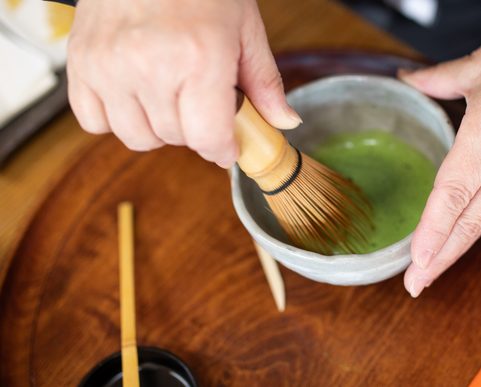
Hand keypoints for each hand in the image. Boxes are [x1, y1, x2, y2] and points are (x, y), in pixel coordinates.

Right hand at [67, 0, 300, 167]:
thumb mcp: (244, 28)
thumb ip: (265, 81)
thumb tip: (285, 123)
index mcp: (199, 58)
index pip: (207, 138)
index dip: (222, 150)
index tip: (226, 147)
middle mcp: (150, 65)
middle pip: (175, 139)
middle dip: (195, 130)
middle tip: (200, 99)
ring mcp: (110, 66)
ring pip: (136, 138)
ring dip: (157, 128)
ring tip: (168, 95)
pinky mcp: (80, 63)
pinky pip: (95, 122)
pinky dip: (115, 118)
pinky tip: (135, 94)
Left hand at [399, 40, 480, 297]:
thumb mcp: (480, 67)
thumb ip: (438, 79)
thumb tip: (406, 77)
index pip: (454, 192)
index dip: (435, 229)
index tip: (417, 260)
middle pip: (471, 220)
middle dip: (441, 257)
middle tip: (415, 285)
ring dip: (459, 246)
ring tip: (430, 270)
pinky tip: (463, 235)